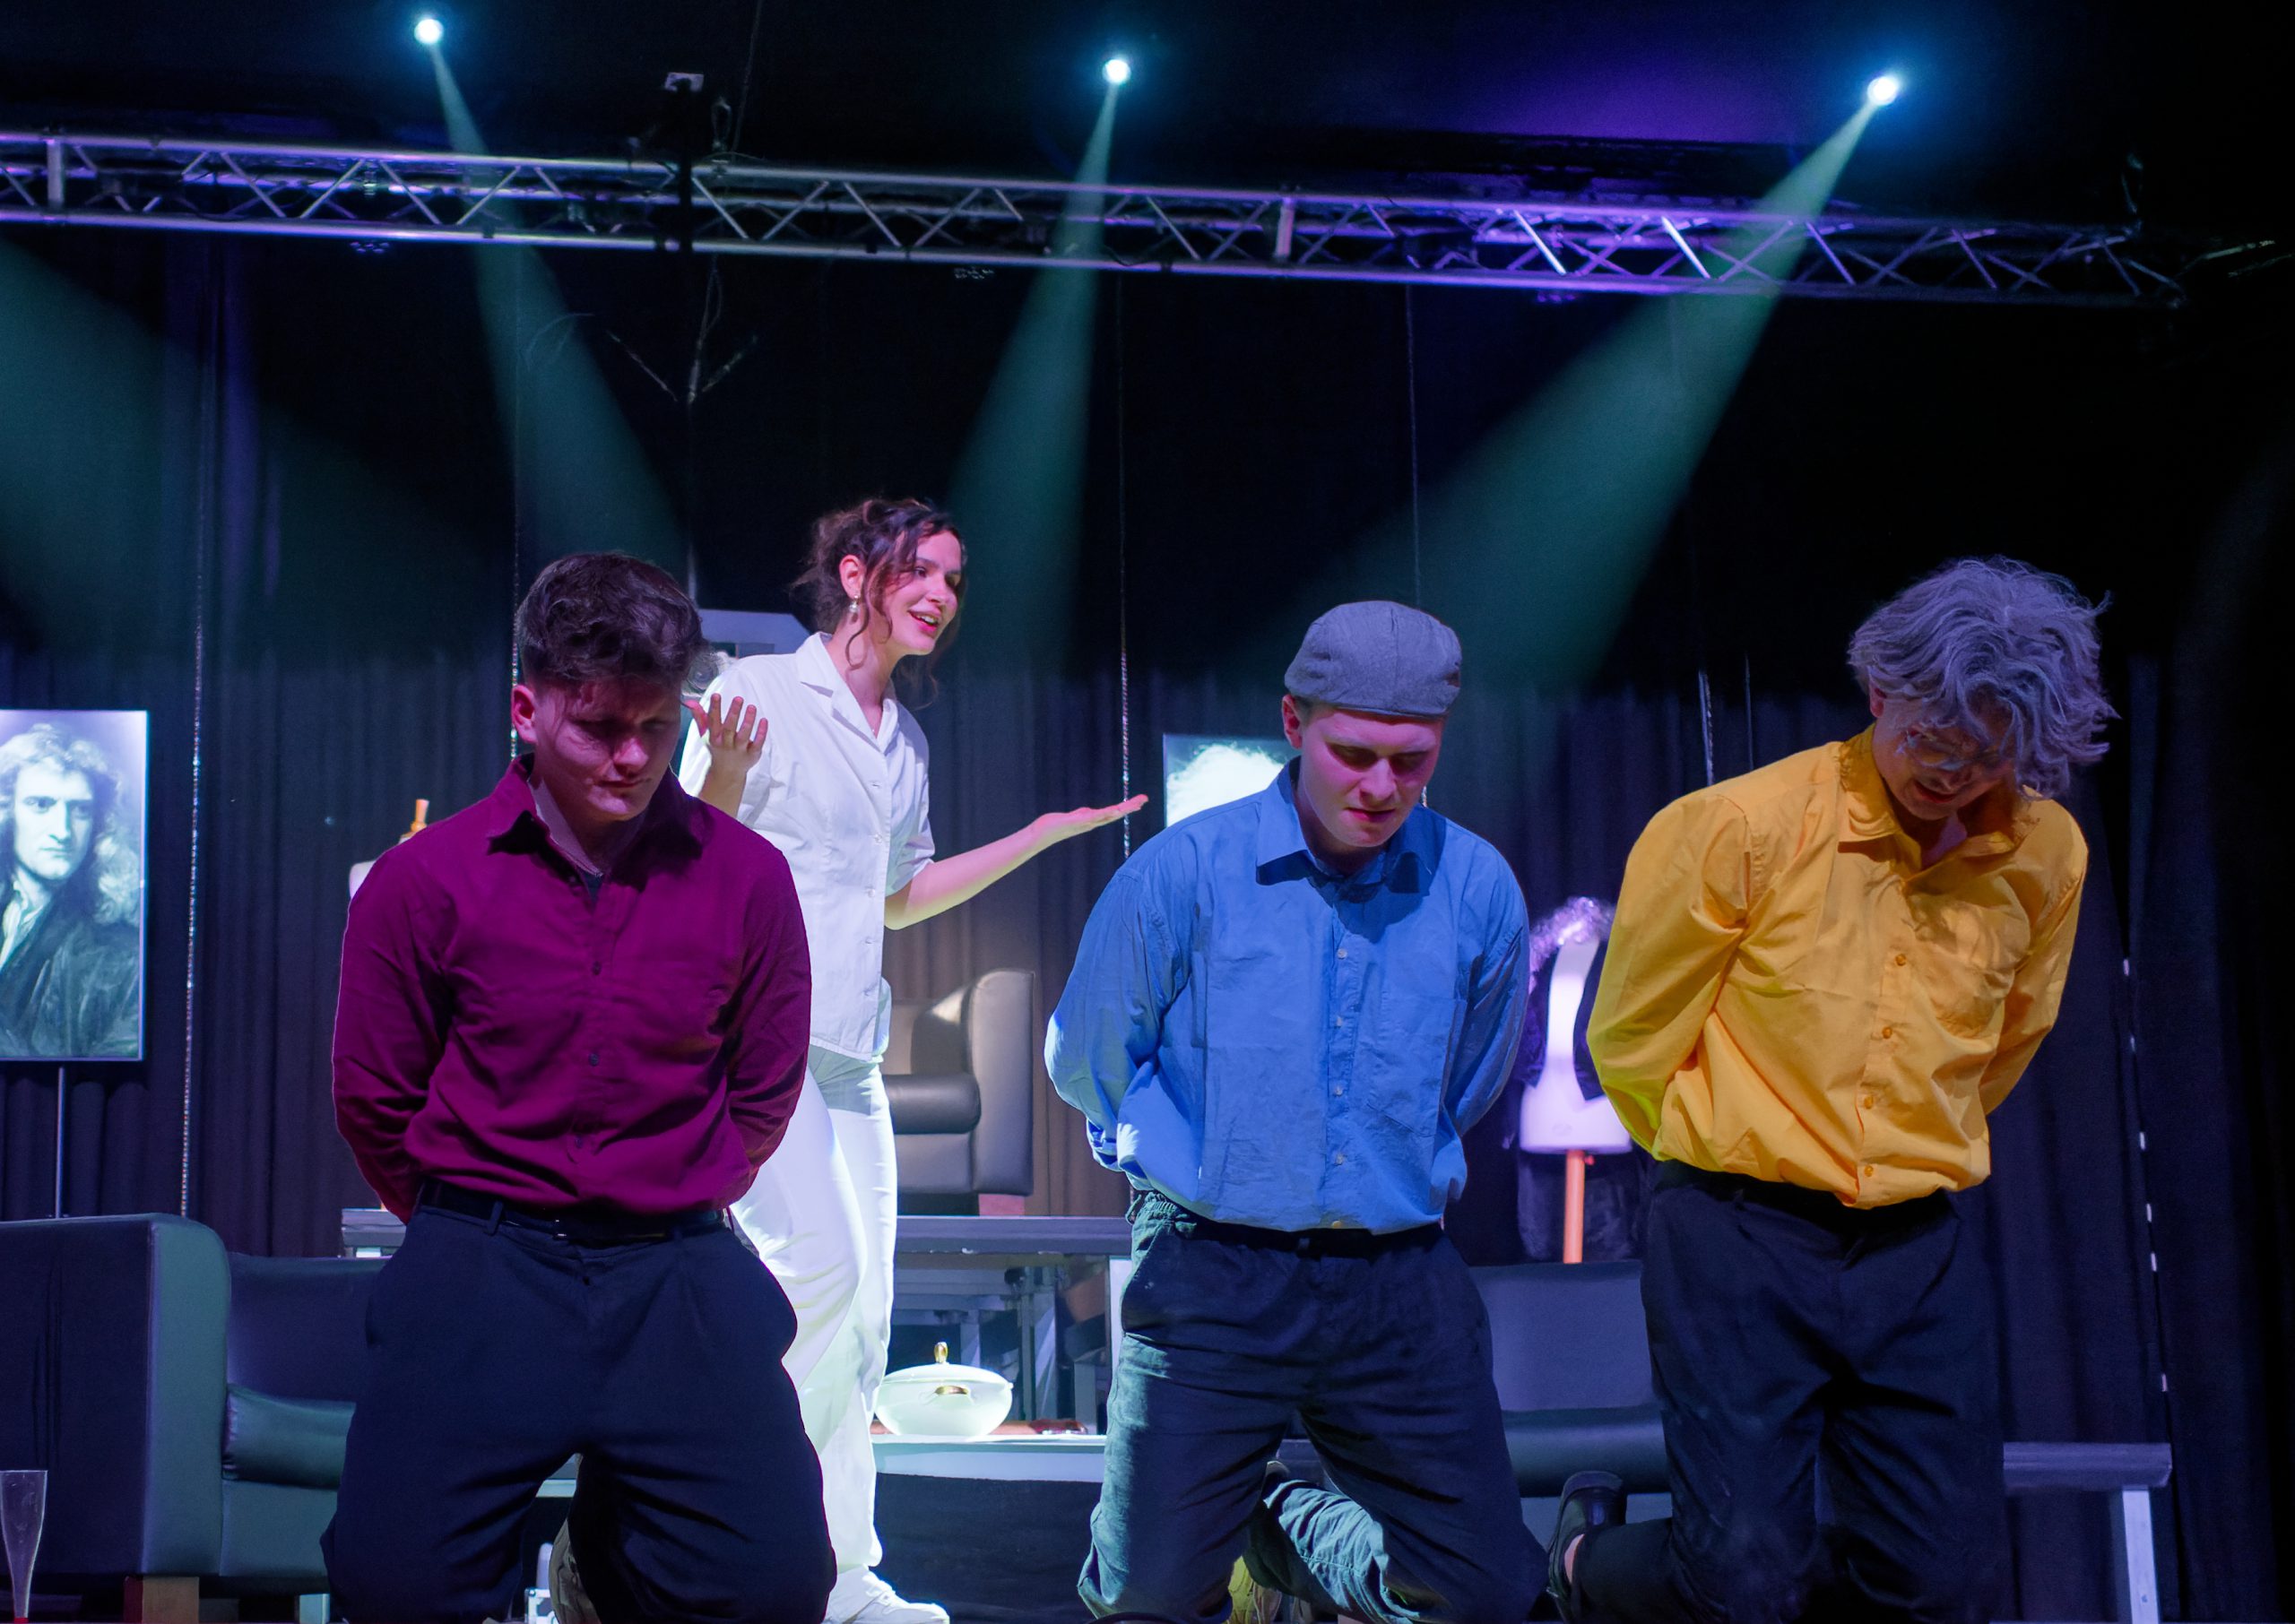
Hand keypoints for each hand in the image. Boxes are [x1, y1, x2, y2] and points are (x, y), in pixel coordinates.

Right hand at [685, 693, 766, 771]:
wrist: (727, 773)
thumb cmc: (717, 748)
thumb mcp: (707, 734)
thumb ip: (700, 717)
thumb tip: (689, 701)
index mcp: (714, 738)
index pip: (713, 721)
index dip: (714, 708)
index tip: (716, 695)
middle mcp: (726, 744)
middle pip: (729, 728)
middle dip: (733, 713)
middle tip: (738, 698)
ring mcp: (739, 750)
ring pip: (744, 736)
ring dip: (748, 721)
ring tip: (752, 707)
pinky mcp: (752, 755)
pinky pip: (757, 743)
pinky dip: (761, 733)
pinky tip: (763, 720)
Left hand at [1032, 794, 1148, 846]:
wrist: (1041, 834)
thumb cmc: (1054, 826)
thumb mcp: (1072, 818)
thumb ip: (1082, 815)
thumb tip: (1088, 812)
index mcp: (1092, 821)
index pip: (1113, 813)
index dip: (1127, 808)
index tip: (1141, 802)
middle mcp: (1091, 823)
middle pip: (1115, 814)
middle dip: (1130, 807)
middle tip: (1145, 799)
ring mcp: (1084, 823)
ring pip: (1107, 815)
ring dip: (1122, 810)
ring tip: (1135, 804)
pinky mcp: (1076, 822)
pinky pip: (1094, 817)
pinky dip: (1105, 814)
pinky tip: (1114, 810)